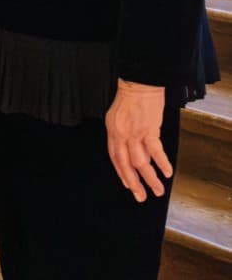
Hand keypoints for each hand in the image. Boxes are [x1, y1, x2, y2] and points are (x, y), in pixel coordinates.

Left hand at [105, 79, 171, 200]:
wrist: (140, 83)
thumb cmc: (131, 96)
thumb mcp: (117, 115)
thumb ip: (121, 133)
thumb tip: (131, 149)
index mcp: (112, 130)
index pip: (114, 157)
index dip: (121, 173)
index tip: (127, 185)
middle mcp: (121, 134)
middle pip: (125, 164)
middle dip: (133, 183)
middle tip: (140, 196)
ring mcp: (134, 133)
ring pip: (141, 162)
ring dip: (150, 178)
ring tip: (158, 190)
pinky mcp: (148, 129)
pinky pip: (155, 151)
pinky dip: (162, 163)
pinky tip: (167, 171)